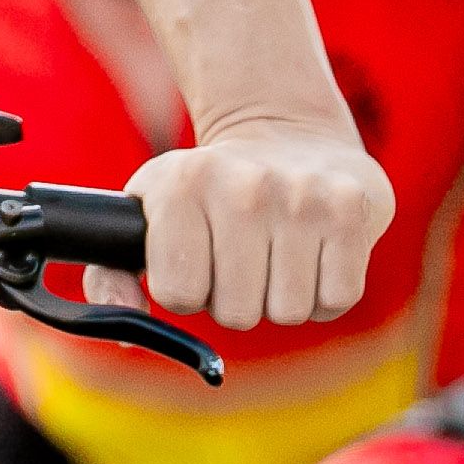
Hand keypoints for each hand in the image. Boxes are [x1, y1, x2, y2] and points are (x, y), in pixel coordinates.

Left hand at [131, 123, 389, 329]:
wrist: (286, 131)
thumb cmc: (206, 190)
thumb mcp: (147, 214)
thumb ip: (112, 274)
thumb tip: (125, 332)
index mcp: (183, 185)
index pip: (179, 296)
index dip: (187, 291)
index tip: (195, 261)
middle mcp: (244, 187)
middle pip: (238, 313)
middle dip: (237, 299)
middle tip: (241, 258)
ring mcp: (303, 196)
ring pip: (290, 312)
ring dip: (282, 297)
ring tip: (276, 252)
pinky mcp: (352, 209)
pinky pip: (337, 299)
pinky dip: (325, 292)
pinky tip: (313, 254)